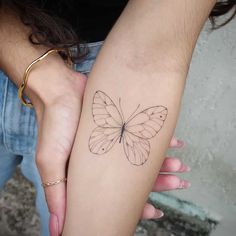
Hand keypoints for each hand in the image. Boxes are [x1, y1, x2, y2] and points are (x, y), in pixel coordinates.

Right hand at [28, 57, 188, 233]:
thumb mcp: (51, 161)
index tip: (155, 212)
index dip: (135, 207)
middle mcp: (101, 163)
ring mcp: (112, 144)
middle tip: (179, 184)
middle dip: (158, 183)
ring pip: (141, 159)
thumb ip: (56, 194)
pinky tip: (172, 142)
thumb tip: (59, 231)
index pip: (114, 198)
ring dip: (162, 163)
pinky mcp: (118, 128)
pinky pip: (140, 136)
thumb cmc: (55, 124)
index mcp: (85, 176)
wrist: (60, 88)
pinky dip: (157, 141)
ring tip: (180, 165)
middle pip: (133, 179)